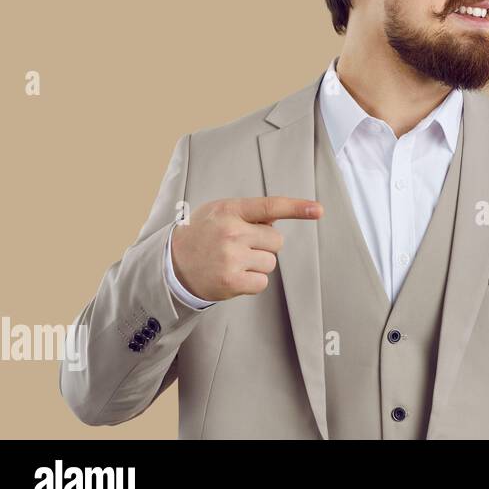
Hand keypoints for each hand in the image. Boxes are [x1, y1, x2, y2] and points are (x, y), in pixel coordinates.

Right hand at [171, 196, 322, 301]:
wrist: (170, 265)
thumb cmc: (201, 235)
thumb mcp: (219, 212)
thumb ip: (248, 212)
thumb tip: (278, 217)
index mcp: (230, 210)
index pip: (270, 206)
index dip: (297, 207)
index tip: (318, 210)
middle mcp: (231, 232)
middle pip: (276, 240)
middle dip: (264, 245)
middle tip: (239, 247)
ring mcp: (231, 258)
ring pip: (271, 262)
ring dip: (258, 264)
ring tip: (233, 261)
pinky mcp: (231, 281)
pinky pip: (262, 282)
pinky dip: (252, 281)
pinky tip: (233, 275)